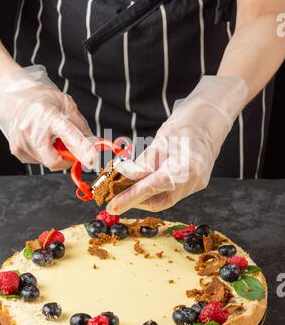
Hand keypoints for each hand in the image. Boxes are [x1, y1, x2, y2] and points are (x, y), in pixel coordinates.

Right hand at [0, 65, 97, 170]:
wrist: (16, 98)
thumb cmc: (43, 100)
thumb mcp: (67, 104)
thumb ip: (81, 126)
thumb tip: (93, 144)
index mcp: (47, 115)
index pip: (68, 135)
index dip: (81, 150)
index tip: (91, 159)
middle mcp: (31, 129)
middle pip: (54, 161)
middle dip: (66, 158)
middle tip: (70, 148)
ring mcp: (21, 141)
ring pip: (47, 162)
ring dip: (55, 154)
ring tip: (51, 136)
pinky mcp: (16, 150)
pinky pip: (38, 161)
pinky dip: (44, 154)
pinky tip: (41, 140)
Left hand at [107, 76, 248, 212]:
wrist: (210, 118)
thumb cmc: (186, 124)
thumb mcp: (159, 141)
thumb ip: (142, 164)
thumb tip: (124, 178)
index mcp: (186, 168)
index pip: (152, 188)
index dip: (130, 198)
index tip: (114, 205)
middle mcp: (194, 181)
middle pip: (159, 200)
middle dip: (136, 199)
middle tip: (117, 194)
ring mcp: (197, 184)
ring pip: (164, 198)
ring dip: (145, 194)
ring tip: (129, 186)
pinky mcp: (196, 183)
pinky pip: (172, 192)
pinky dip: (156, 189)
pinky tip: (145, 181)